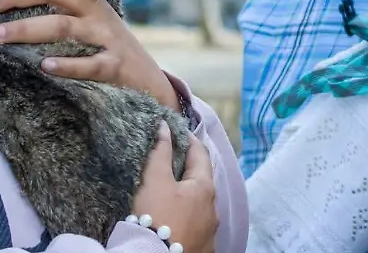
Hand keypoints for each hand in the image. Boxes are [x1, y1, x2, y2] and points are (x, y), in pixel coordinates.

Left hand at [0, 0, 180, 109]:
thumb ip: (60, 3)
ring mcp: (105, 37)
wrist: (146, 78)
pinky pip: (89, 64)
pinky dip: (66, 65)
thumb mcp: (88, 16)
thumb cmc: (104, 44)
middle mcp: (95, 10)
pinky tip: (44, 66)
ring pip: (62, 27)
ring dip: (25, 29)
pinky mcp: (113, 66)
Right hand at [131, 121, 216, 252]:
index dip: (188, 139)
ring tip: (170, 193)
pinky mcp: (203, 248)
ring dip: (188, 196)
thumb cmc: (155, 215)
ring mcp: (210, 232)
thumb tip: (165, 126)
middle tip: (170, 160)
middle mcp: (214, 209)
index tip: (176, 131)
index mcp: (205, 187)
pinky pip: (196, 226)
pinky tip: (174, 219)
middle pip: (202, 181)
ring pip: (200, 206)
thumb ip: (160, 151)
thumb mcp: (154, 179)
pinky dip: (186, 217)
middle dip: (188, 168)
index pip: (201, 154)